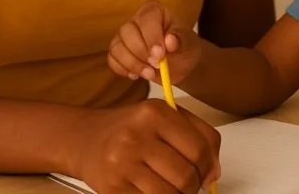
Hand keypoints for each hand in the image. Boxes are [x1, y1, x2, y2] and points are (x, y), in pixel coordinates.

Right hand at [68, 100, 220, 193]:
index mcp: (154, 113)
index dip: (209, 166)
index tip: (207, 173)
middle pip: (186, 175)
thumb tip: (215, 173)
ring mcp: (121, 163)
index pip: (199, 148)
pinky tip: (152, 189)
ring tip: (169, 185)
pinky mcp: (112, 188)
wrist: (83, 138)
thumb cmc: (129, 127)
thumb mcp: (165, 116)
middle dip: (193, 185)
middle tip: (188, 182)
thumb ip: (198, 135)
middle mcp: (136, 136)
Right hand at [108, 0, 201, 84]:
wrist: (180, 62)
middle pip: (127, 32)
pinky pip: (112, 60)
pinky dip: (123, 69)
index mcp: (154, 11)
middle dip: (141, 53)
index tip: (160, 55)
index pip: (147, 18)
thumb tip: (170, 41)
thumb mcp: (189, 43)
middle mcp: (136, 19)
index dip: (151, 37)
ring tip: (149, 74)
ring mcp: (124, 35)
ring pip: (117, 47)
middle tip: (156, 66)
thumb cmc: (184, 47)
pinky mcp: (118, 51)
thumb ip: (181, 40)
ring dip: (132, 64)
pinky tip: (136, 75)